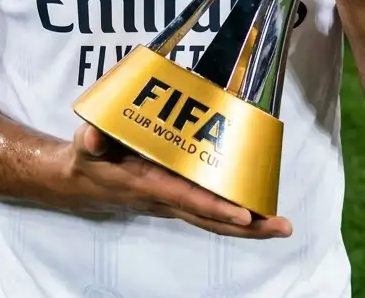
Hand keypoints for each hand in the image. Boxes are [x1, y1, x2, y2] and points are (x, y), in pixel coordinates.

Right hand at [66, 123, 290, 238]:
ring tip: (279, 223)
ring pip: (215, 219)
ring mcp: (173, 201)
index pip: (190, 200)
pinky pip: (208, 209)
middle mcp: (167, 199)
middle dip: (249, 227)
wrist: (82, 182)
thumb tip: (91, 136)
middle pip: (213, 220)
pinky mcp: (176, 196)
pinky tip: (255, 206)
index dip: (218, 207)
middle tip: (282, 227)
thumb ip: (90, 139)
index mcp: (150, 186)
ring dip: (248, 224)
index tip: (246, 214)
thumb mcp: (86, 146)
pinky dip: (232, 211)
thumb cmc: (90, 159)